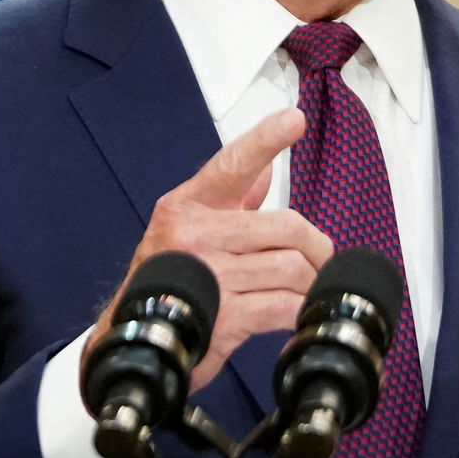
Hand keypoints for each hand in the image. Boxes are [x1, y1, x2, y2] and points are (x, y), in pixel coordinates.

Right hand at [82, 107, 331, 392]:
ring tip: (306, 291)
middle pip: (287, 225)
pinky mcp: (223, 318)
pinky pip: (284, 306)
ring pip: (291, 267)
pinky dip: (301, 311)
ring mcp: (209, 276)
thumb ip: (231, 198)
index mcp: (188, 204)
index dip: (265, 139)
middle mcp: (195, 234)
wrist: (136, 338)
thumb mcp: (189, 228)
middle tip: (321, 260)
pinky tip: (296, 315)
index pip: (231, 164)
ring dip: (310, 283)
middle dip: (316, 246)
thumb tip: (264, 165)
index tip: (293, 119)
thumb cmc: (169, 276)